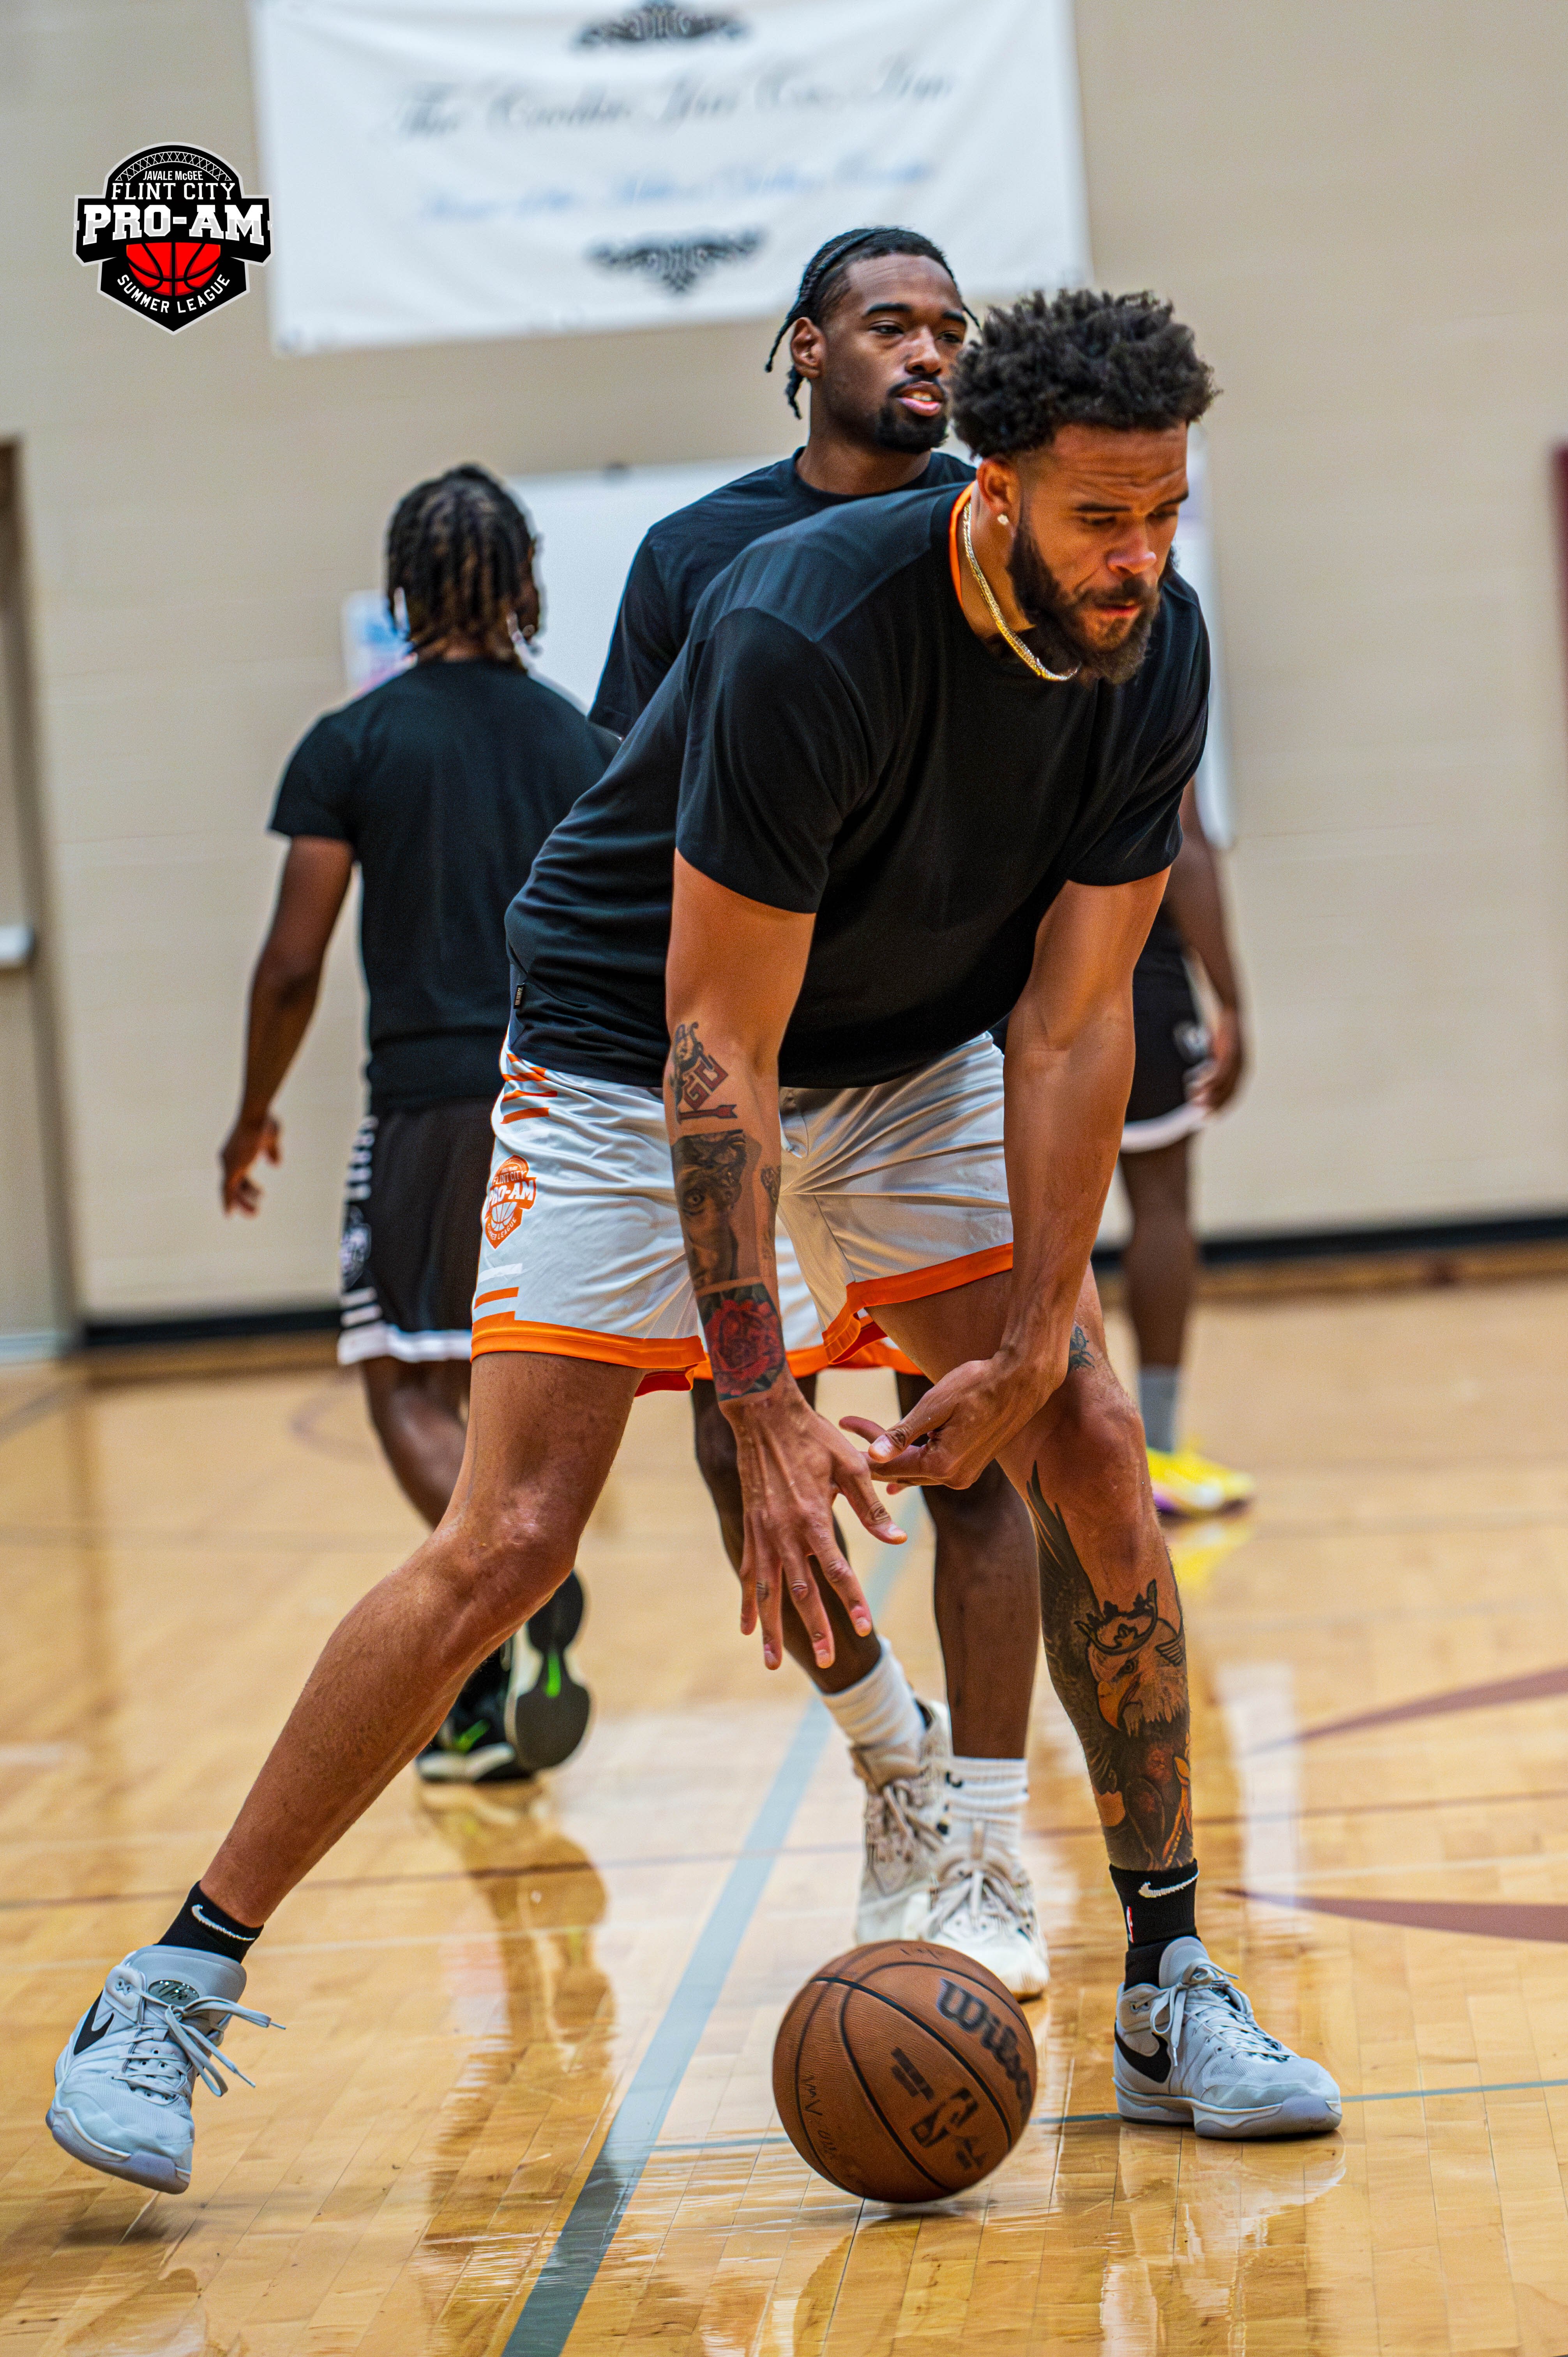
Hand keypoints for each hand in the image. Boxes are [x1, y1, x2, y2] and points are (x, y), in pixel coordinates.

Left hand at [220, 1111, 280, 1214]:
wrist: (256, 1117)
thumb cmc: (263, 1122)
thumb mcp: (271, 1139)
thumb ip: (272, 1151)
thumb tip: (275, 1164)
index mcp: (236, 1152)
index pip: (240, 1174)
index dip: (248, 1186)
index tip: (258, 1195)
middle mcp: (228, 1159)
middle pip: (234, 1184)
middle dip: (245, 1197)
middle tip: (257, 1209)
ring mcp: (228, 1164)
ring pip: (231, 1190)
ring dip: (242, 1203)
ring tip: (255, 1213)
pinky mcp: (230, 1169)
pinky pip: (227, 1191)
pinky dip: (228, 1203)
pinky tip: (229, 1215)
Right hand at [727, 1385, 904, 1669]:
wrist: (764, 1416)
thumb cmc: (813, 1436)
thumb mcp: (851, 1465)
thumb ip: (871, 1506)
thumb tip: (899, 1538)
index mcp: (813, 1517)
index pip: (837, 1570)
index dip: (852, 1600)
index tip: (865, 1627)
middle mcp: (785, 1532)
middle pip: (801, 1591)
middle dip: (816, 1629)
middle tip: (830, 1661)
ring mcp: (763, 1532)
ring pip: (768, 1591)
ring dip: (773, 1628)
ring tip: (773, 1664)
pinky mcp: (751, 1528)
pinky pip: (748, 1573)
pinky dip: (747, 1602)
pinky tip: (746, 1629)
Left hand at [843, 1347, 1055, 1492]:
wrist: (1022, 1381)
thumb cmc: (978, 1385)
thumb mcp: (934, 1405)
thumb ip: (901, 1434)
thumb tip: (872, 1456)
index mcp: (941, 1466)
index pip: (888, 1465)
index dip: (862, 1448)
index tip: (843, 1424)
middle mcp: (953, 1479)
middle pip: (900, 1471)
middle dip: (874, 1452)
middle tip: (850, 1429)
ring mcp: (965, 1475)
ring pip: (917, 1471)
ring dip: (895, 1457)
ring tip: (865, 1444)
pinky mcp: (972, 1466)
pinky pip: (934, 1468)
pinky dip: (915, 1459)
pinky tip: (901, 1460)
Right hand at [1191, 1005, 1244, 1113]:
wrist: (1231, 1010)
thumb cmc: (1224, 1031)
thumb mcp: (1218, 1052)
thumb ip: (1213, 1066)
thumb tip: (1201, 1079)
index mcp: (1241, 1071)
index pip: (1232, 1095)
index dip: (1221, 1108)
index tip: (1209, 1117)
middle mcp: (1243, 1068)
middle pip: (1230, 1094)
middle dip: (1215, 1107)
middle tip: (1201, 1117)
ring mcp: (1238, 1061)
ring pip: (1224, 1084)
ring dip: (1210, 1095)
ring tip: (1196, 1103)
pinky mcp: (1231, 1052)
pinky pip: (1219, 1071)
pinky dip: (1209, 1080)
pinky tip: (1198, 1085)